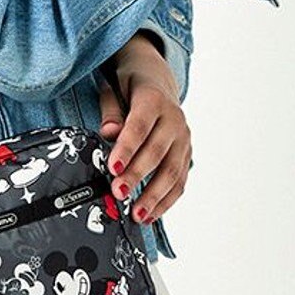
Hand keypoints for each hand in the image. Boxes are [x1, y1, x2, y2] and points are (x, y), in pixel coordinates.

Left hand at [98, 40, 192, 225]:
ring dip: (154, 195)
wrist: (157, 80)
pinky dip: (166, 200)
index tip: (112, 168)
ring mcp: (183, 138)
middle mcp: (174, 119)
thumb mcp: (114, 89)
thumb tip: (108, 132)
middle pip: (156, 152)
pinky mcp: (186, 154)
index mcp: (153, 100)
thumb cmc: (131, 87)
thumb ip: (110, 111)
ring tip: (137, 213)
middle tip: (118, 192)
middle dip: (137, 176)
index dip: (126, 149)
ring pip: (172, 171)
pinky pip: (180, 181)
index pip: (139, 127)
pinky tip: (152, 214)